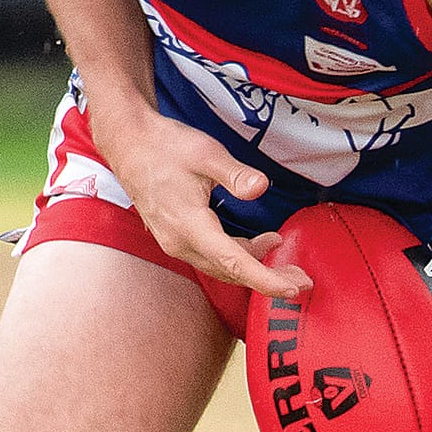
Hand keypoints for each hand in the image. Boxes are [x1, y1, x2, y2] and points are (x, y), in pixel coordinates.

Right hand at [103, 110, 311, 298]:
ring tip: (285, 260)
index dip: (266, 279)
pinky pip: (212, 257)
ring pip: (221, 267)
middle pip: (231, 271)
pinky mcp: (176, 237)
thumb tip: (260, 187)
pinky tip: (258, 245)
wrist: (129, 142)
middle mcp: (179, 242)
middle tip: (302, 279)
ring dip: (254, 267)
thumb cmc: (165, 145)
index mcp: (188, 224)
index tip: (292, 288)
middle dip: (268, 278)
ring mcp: (175, 242)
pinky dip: (238, 256)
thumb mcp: (205, 154)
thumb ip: (236, 174)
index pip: (234, 262)